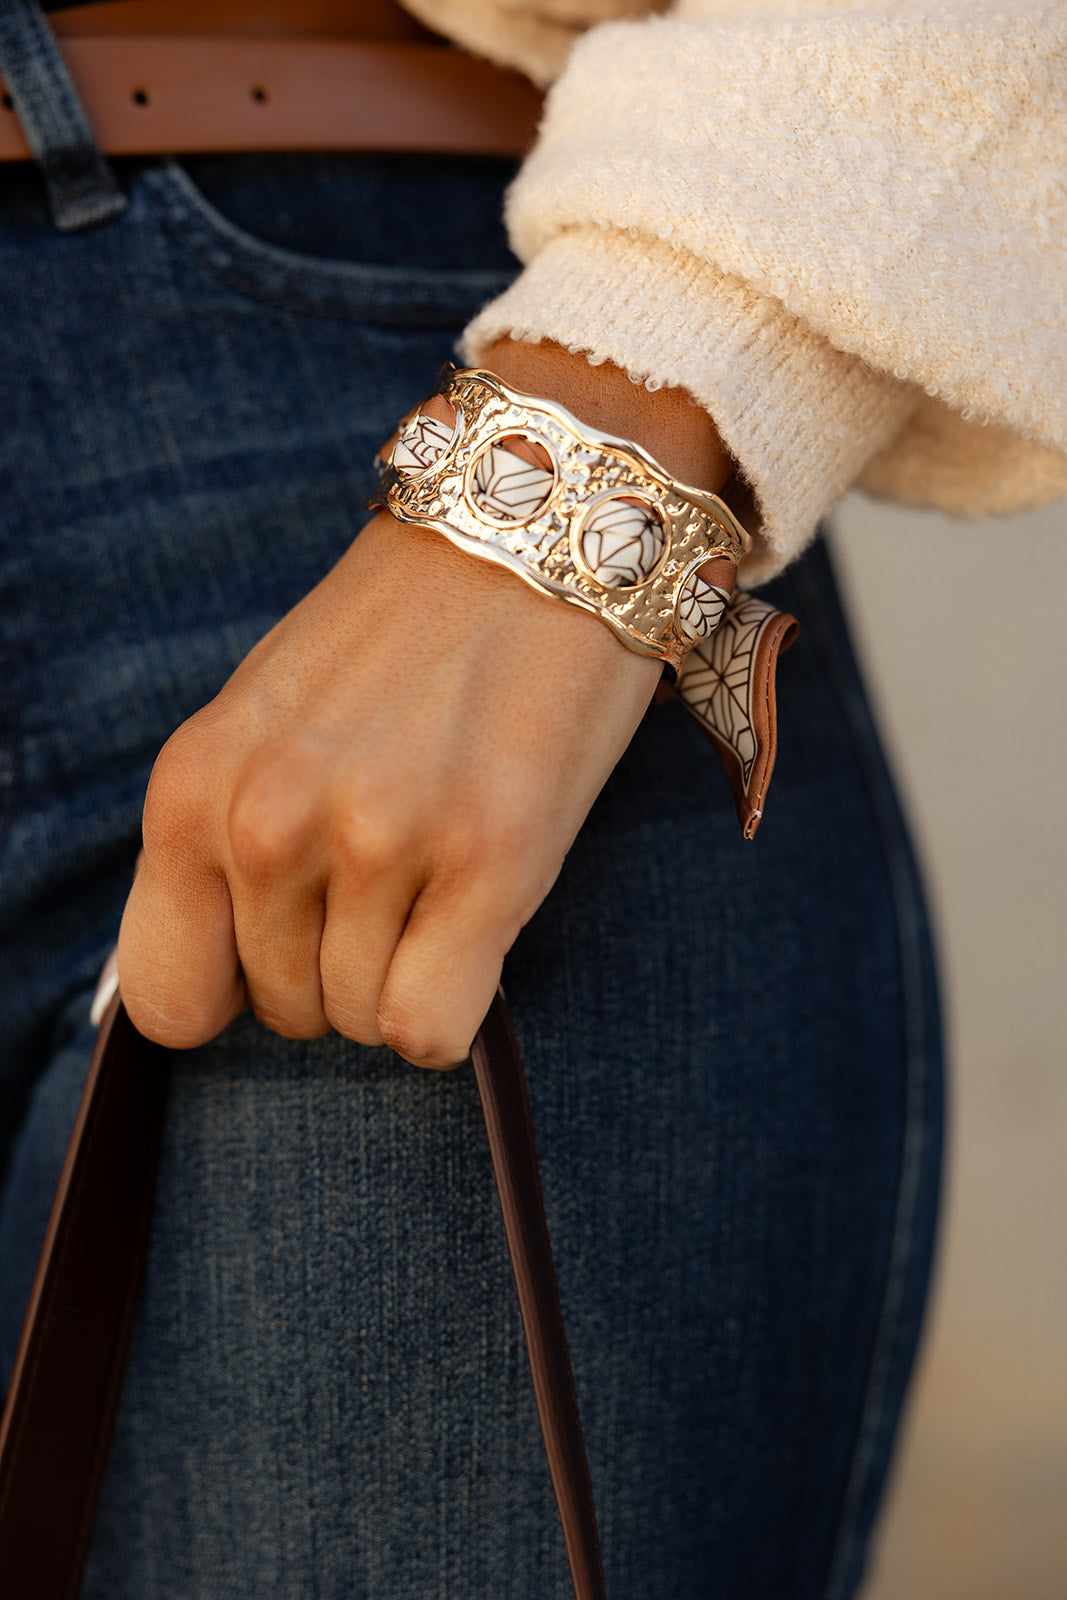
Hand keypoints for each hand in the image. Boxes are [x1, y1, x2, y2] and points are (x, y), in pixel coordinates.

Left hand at [118, 342, 732, 1066]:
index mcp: (193, 789)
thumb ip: (220, 840)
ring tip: (445, 863)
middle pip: (289, 1013)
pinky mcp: (489, 859)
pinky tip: (480, 922)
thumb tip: (216, 984)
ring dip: (410, 970)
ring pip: (370, 1024)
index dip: (235, 990)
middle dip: (343, 966)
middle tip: (399, 870)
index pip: (168, 1000)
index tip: (287, 946)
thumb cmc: (398, 633)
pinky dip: (458, 1003)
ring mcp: (378, 843)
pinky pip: (434, 1028)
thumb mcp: (260, 721)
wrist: (529, 527)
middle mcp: (270, 824)